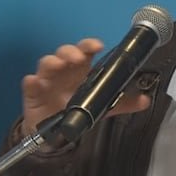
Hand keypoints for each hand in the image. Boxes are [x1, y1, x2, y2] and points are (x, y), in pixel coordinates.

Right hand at [20, 38, 150, 134]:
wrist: (54, 130)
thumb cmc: (76, 107)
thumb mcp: (102, 106)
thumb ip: (123, 102)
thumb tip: (146, 100)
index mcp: (80, 69)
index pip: (84, 51)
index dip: (88, 45)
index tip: (97, 46)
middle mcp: (64, 71)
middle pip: (64, 53)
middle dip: (69, 51)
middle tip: (76, 58)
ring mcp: (47, 80)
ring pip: (46, 64)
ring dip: (51, 62)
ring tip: (57, 65)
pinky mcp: (33, 93)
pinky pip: (29, 84)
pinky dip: (31, 82)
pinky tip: (34, 81)